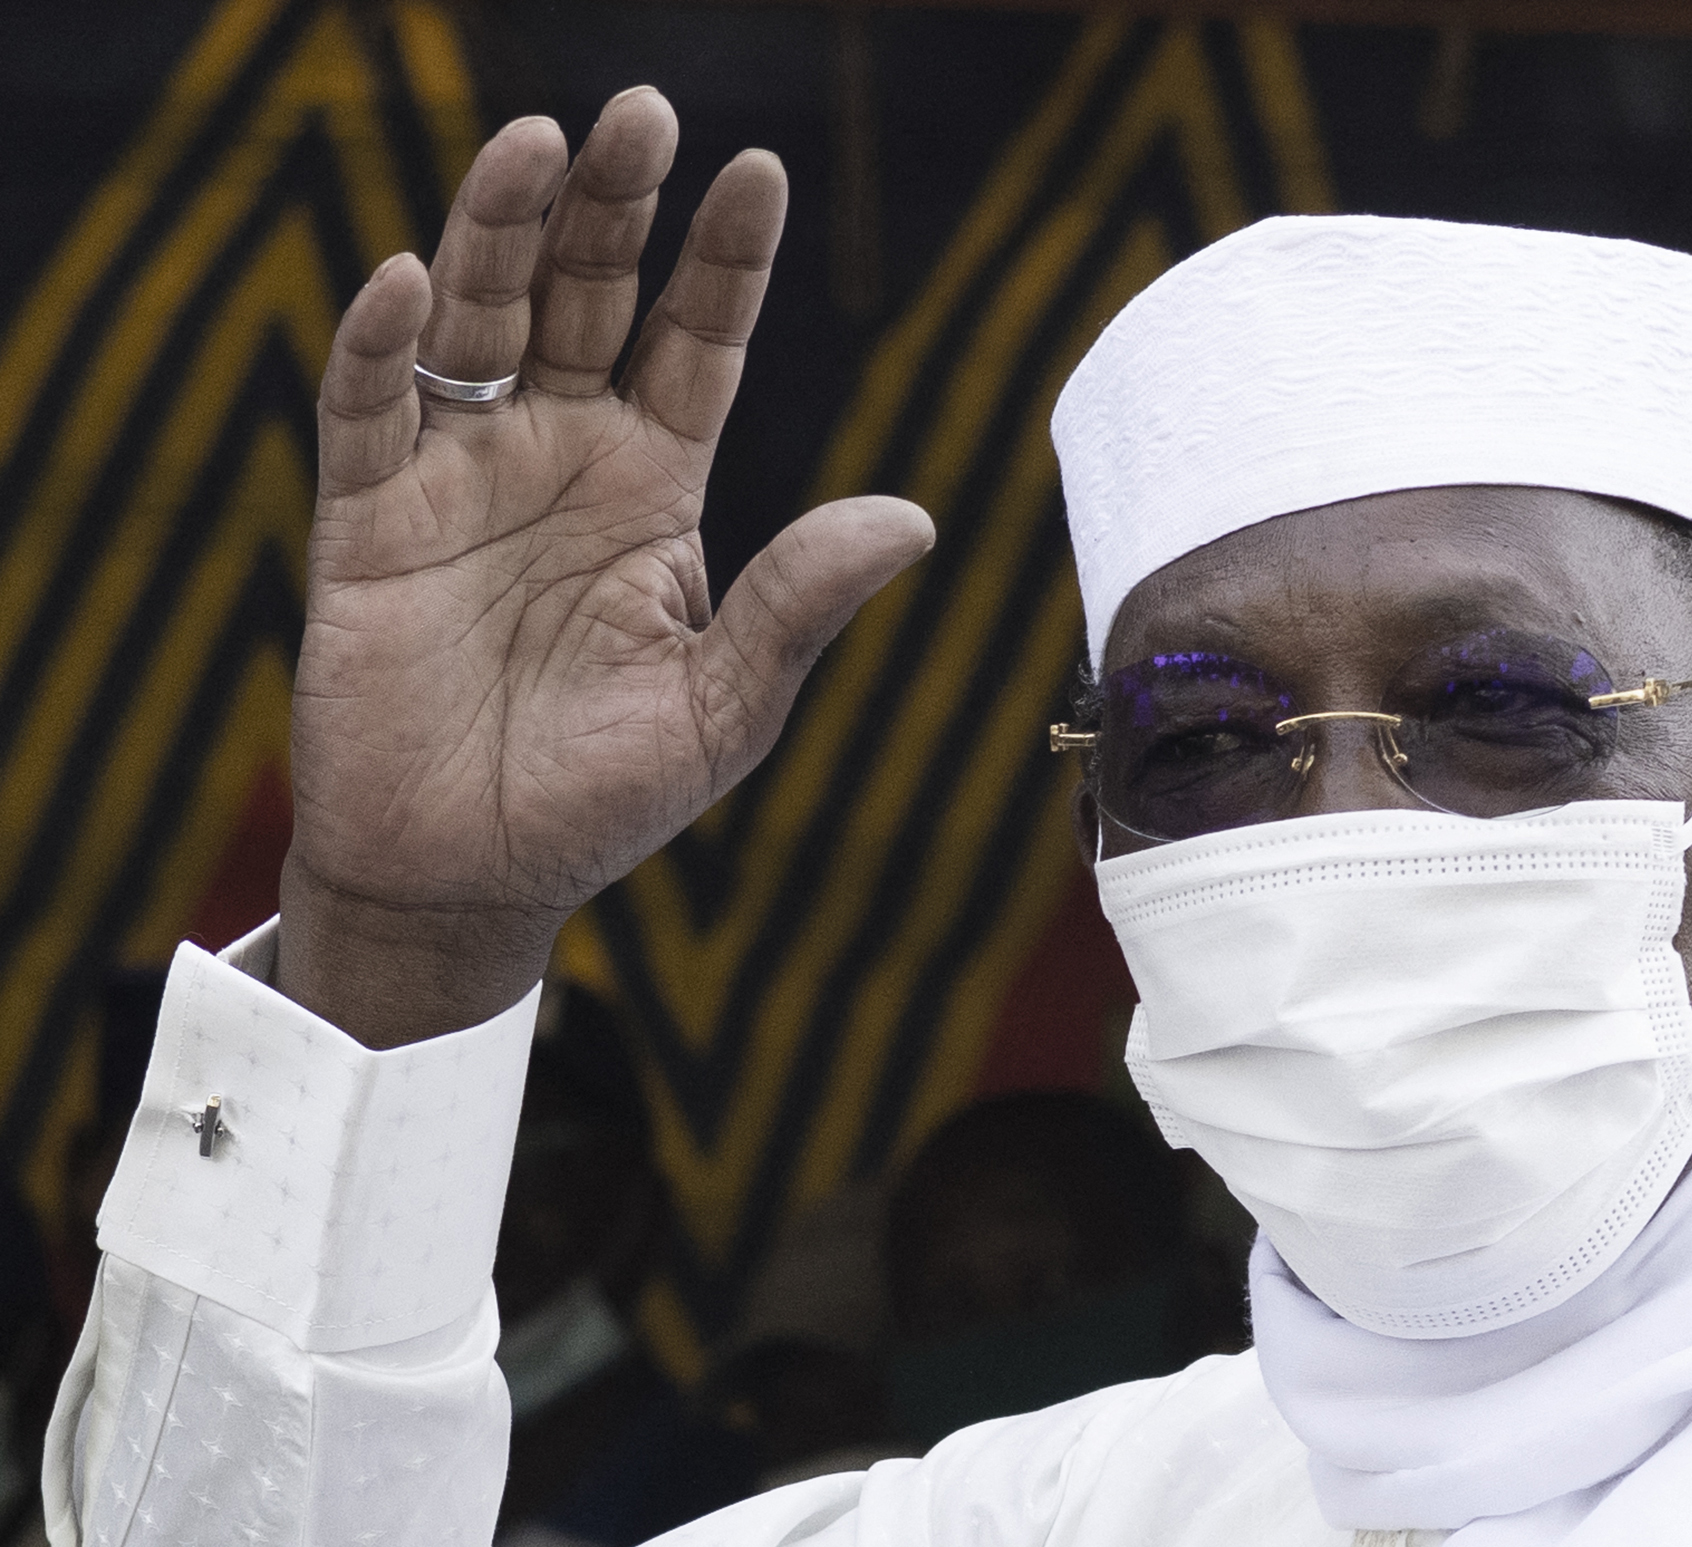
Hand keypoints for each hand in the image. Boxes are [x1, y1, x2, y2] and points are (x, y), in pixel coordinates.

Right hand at [277, 89, 932, 1046]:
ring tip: (541, 144)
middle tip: (643, 112)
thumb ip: (798, 604)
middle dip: (617, 209)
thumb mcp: (723, 704)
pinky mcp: (367, 519)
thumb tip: (914, 518)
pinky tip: (406, 282)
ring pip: (481, 321)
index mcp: (656, 488)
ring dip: (504, 234)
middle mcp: (562, 457)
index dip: (722, 261)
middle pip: (591, 300)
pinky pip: (367, 411)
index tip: (758, 172)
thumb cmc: (604, 800)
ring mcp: (462, 476)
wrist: (470, 879)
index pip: (697, 344)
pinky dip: (378, 347)